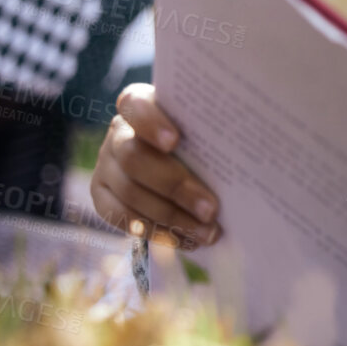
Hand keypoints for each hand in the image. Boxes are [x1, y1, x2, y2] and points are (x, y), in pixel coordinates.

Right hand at [90, 83, 220, 248]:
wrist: (176, 158)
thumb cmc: (198, 137)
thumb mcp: (201, 127)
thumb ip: (208, 132)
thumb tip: (245, 151)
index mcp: (139, 105)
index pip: (136, 105)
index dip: (151, 123)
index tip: (176, 141)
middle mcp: (118, 133)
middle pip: (135, 158)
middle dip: (175, 187)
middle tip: (211, 209)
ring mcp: (106, 165)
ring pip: (130, 194)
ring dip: (172, 218)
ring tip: (208, 233)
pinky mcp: (101, 195)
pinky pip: (121, 218)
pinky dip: (155, 232)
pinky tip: (185, 241)